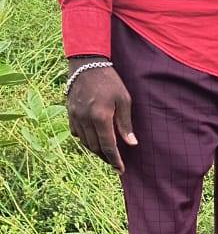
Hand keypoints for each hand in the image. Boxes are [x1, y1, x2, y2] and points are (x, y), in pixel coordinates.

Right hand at [66, 59, 135, 173]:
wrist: (86, 64)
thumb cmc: (109, 80)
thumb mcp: (124, 100)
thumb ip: (126, 123)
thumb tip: (131, 144)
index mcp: (101, 117)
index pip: (108, 146)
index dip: (115, 160)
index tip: (121, 169)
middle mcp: (86, 119)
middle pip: (95, 148)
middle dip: (106, 158)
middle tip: (115, 162)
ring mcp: (75, 116)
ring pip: (85, 142)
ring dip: (96, 150)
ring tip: (106, 153)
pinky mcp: (69, 112)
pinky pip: (76, 133)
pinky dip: (85, 140)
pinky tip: (93, 139)